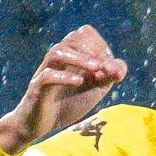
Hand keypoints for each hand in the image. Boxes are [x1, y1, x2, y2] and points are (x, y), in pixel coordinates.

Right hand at [0, 26, 126, 153]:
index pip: (84, 32)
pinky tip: (79, 82)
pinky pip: (47, 75)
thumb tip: (118, 68)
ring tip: (95, 70)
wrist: (43, 123)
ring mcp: (46, 71)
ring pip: (57, 52)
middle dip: (92, 49)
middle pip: (71, 38)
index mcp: (72, 55)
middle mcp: (58, 59)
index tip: (109, 65)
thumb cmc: (69, 102)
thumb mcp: (95, 89)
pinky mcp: (37, 88)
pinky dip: (64, 76)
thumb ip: (109, 76)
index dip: (100, 44)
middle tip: (103, 68)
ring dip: (79, 58)